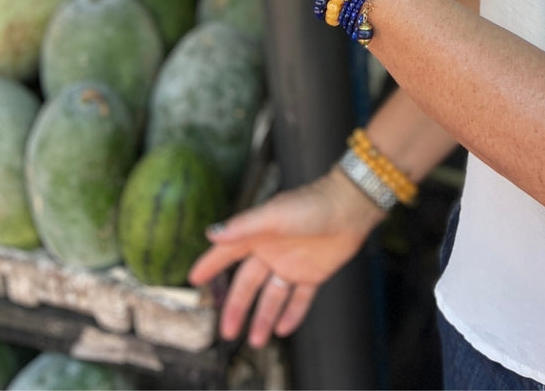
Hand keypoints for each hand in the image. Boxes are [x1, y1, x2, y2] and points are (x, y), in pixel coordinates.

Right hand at [189, 169, 384, 346]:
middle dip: (237, 307)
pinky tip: (283, 329)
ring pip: (273, 296)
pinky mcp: (313, 273)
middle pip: (249, 284)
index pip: (228, 252)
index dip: (211, 264)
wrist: (350, 207)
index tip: (194, 278)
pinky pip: (300, 299)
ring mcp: (292, 263)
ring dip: (264, 317)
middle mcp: (272, 250)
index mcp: (258, 234)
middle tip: (227, 331)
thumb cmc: (311, 204)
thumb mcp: (274, 215)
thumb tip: (211, 234)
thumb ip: (243, 226)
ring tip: (256, 340)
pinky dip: (292, 314)